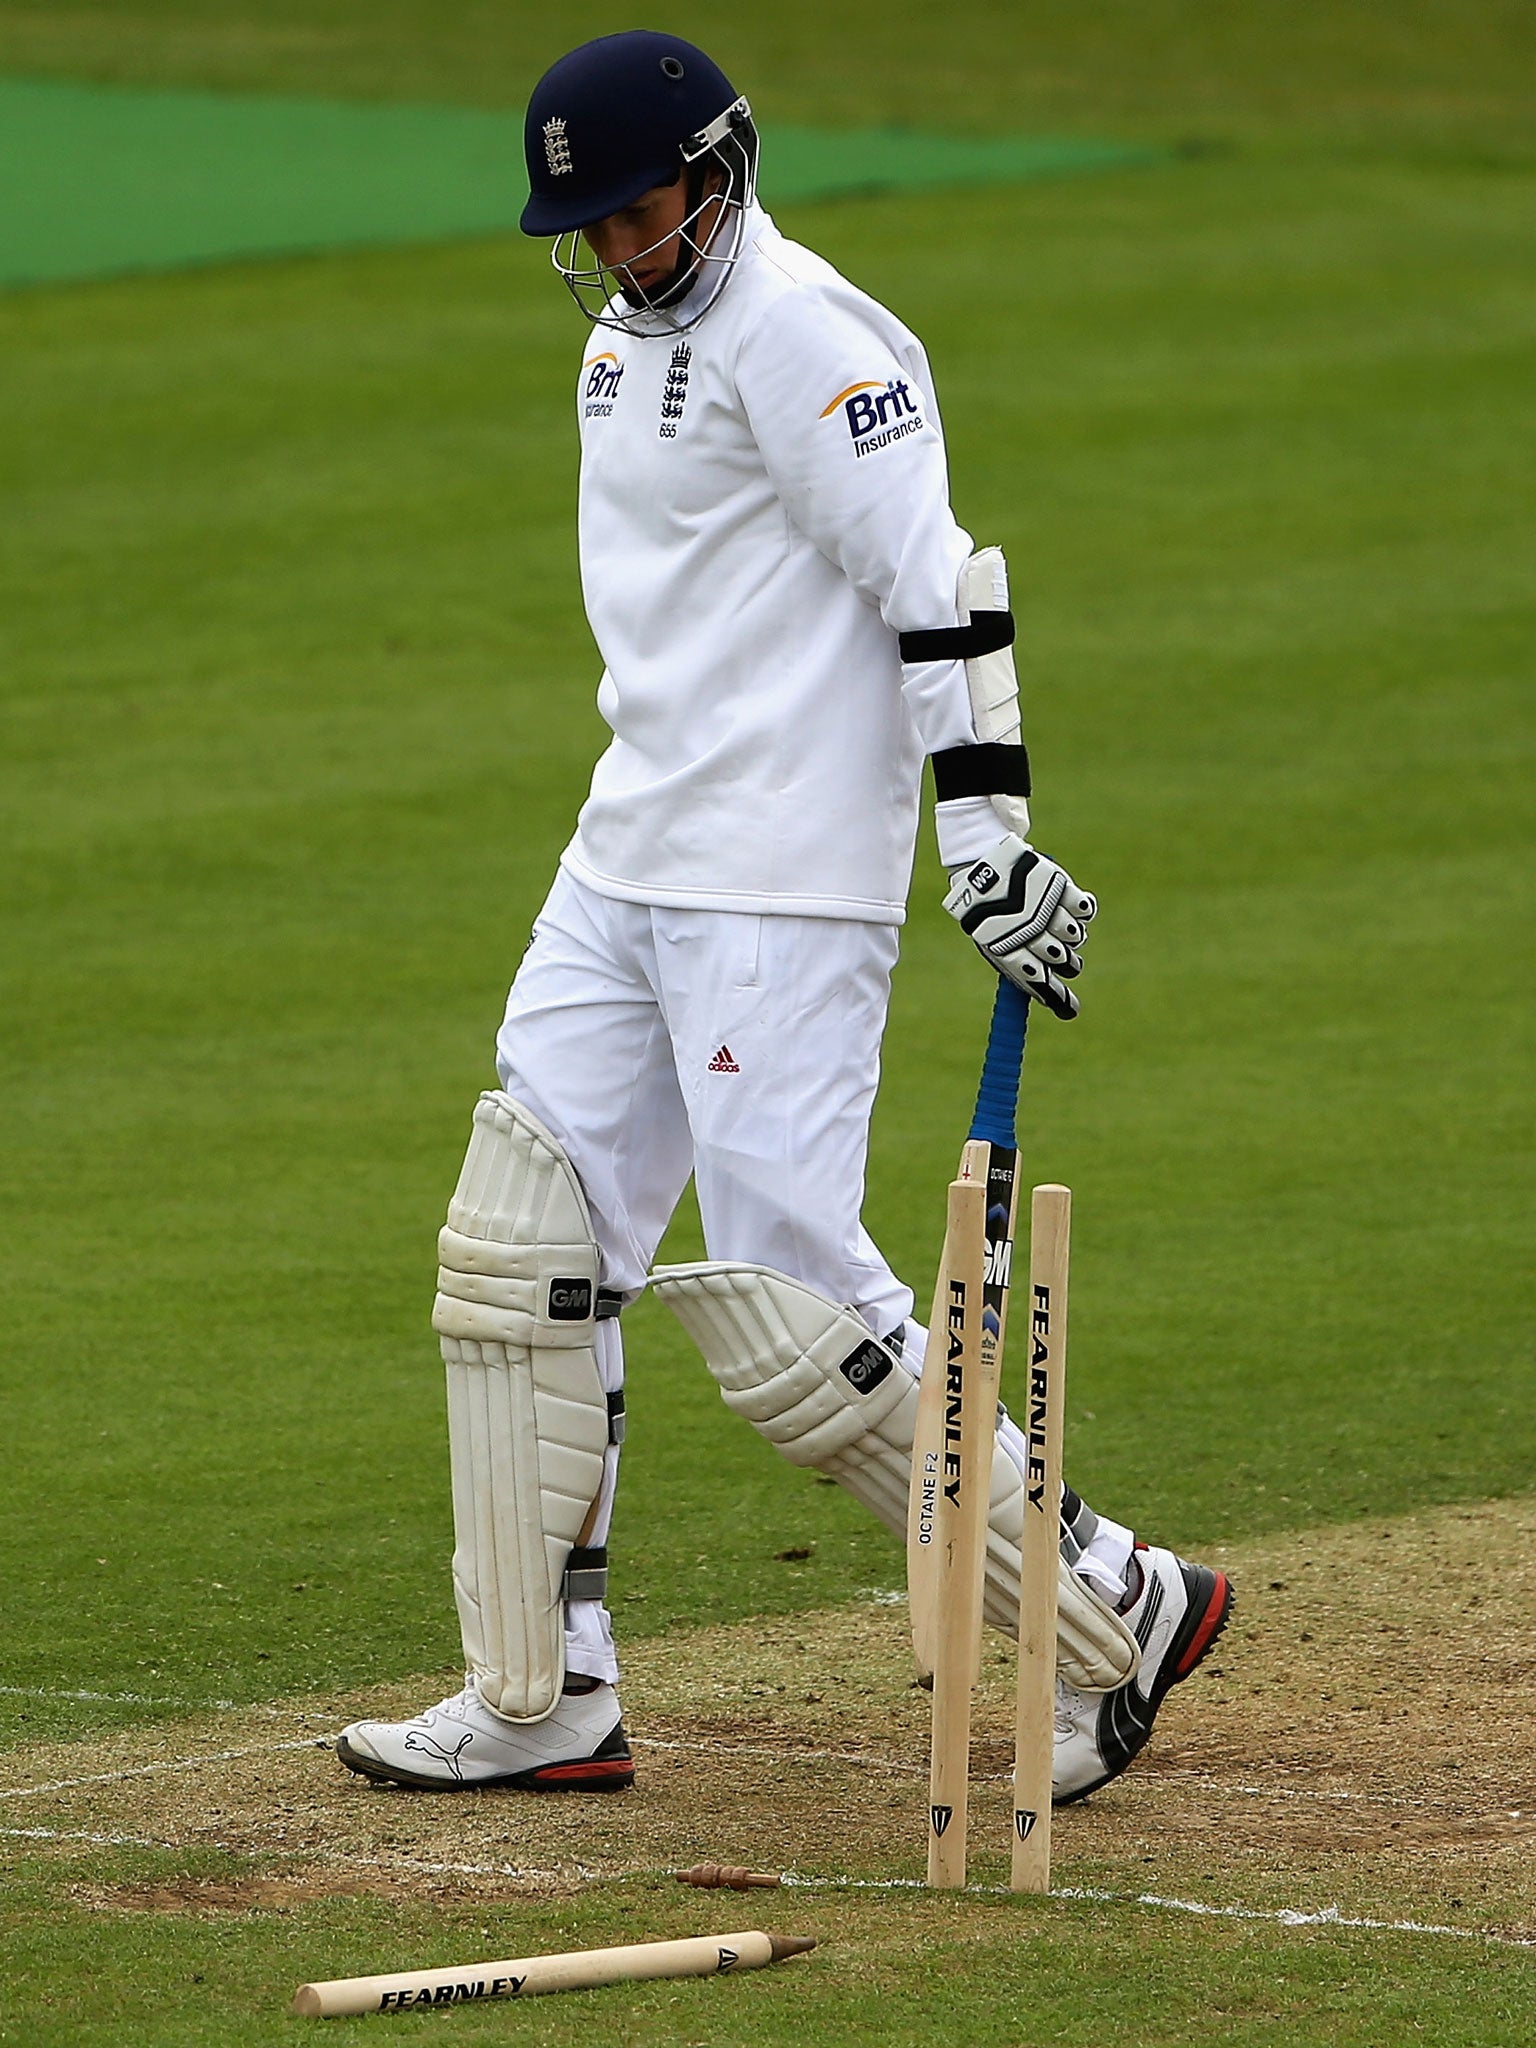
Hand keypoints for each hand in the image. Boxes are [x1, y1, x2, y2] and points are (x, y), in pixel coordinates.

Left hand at [942, 833, 1096, 1018]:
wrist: (984, 865)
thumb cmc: (991, 913)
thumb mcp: (995, 943)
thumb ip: (1020, 969)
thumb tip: (1047, 1000)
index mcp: (1005, 949)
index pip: (1038, 980)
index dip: (1056, 995)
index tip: (1071, 1009)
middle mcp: (1026, 930)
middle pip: (1063, 961)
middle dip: (1065, 961)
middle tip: (1058, 951)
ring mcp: (1044, 907)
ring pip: (1075, 937)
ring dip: (1070, 934)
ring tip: (1055, 922)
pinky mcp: (1058, 884)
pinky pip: (1085, 911)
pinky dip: (1082, 910)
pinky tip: (1068, 906)